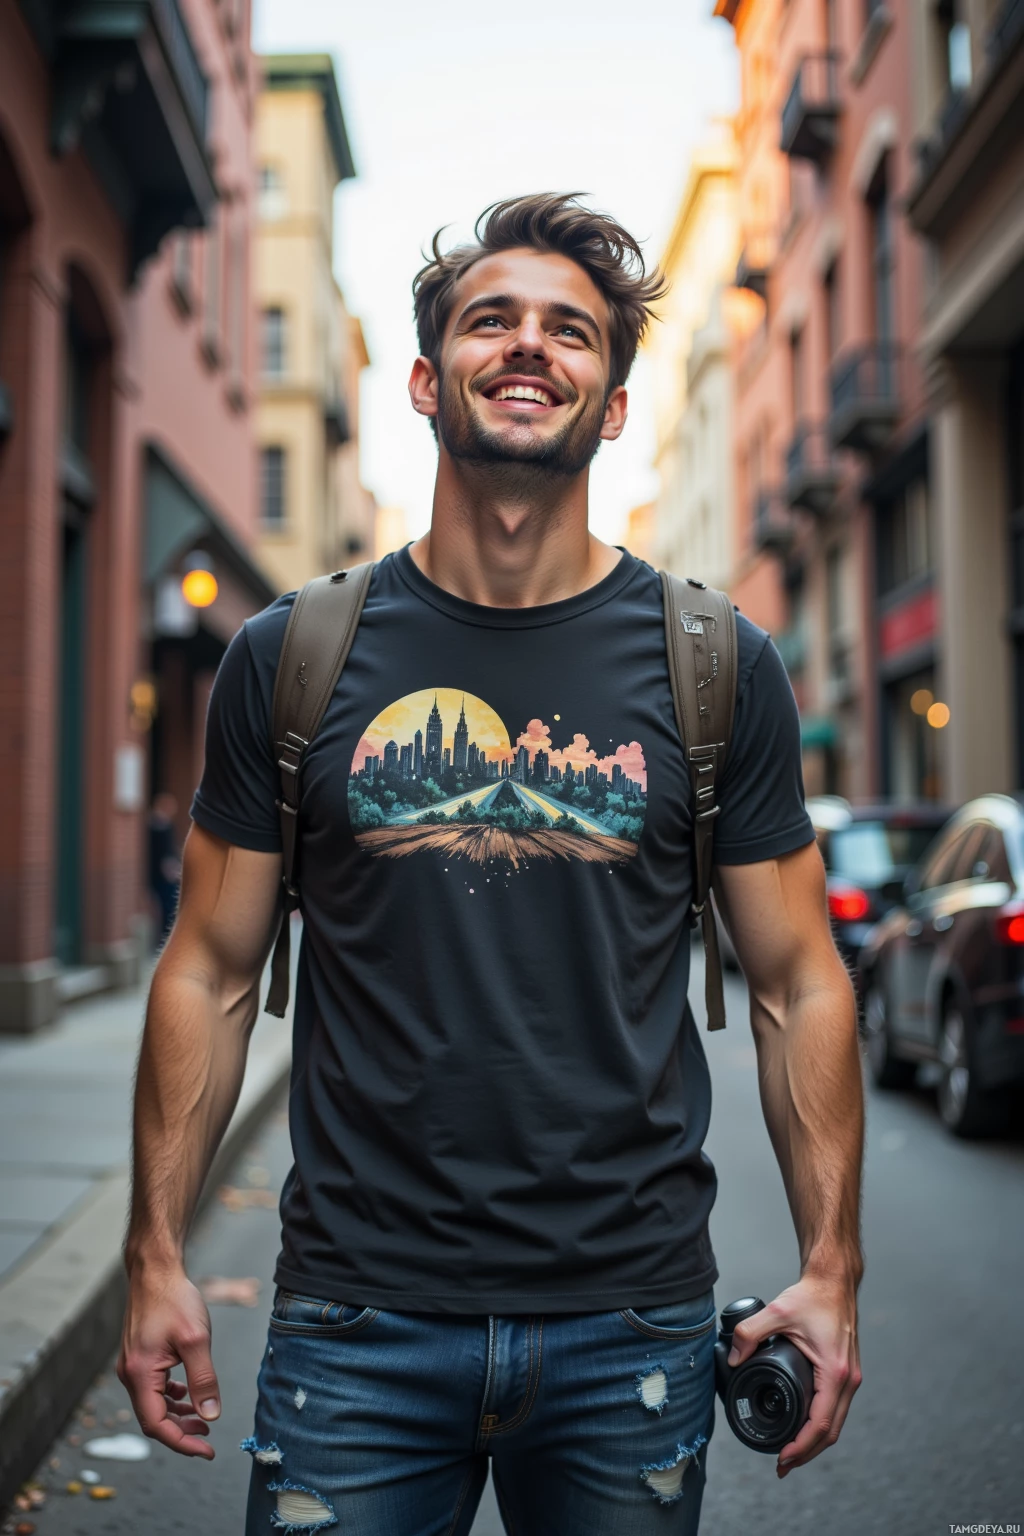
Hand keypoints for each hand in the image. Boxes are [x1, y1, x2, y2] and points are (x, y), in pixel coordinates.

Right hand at [117, 1262, 220, 1458]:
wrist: (155, 1271)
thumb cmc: (173, 1299)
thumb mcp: (196, 1339)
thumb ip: (203, 1379)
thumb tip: (211, 1414)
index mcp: (139, 1374)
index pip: (157, 1425)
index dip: (182, 1442)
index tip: (207, 1450)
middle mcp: (130, 1374)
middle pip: (153, 1418)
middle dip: (181, 1431)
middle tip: (208, 1437)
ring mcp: (132, 1366)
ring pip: (153, 1404)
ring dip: (177, 1415)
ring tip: (203, 1418)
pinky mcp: (139, 1357)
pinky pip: (153, 1388)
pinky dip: (171, 1397)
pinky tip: (187, 1394)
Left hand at [726, 1271, 860, 1476]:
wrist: (835, 1281)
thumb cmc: (812, 1296)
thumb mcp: (778, 1312)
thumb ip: (751, 1332)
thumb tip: (732, 1358)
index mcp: (835, 1372)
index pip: (821, 1423)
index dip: (801, 1446)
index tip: (782, 1459)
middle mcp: (848, 1380)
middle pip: (831, 1432)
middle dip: (807, 1453)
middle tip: (782, 1465)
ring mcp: (850, 1377)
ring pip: (836, 1423)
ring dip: (815, 1442)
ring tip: (791, 1454)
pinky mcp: (846, 1372)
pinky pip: (836, 1409)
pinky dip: (821, 1425)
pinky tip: (805, 1429)